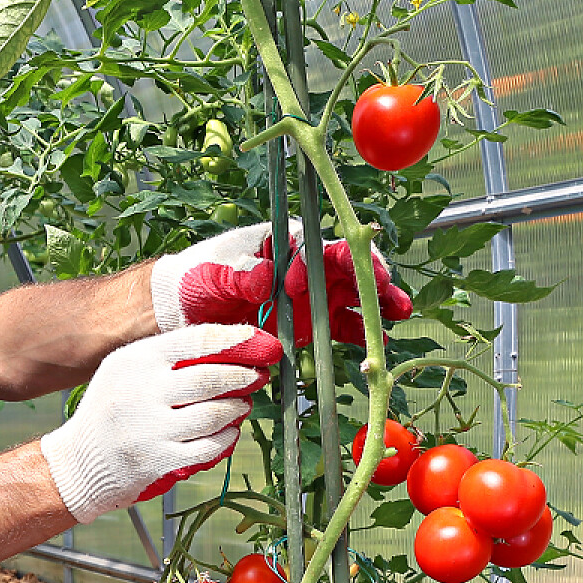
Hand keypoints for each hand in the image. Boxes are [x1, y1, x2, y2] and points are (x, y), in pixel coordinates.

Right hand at [40, 325, 282, 523]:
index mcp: (135, 361)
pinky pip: (207, 447)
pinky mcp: (159, 459)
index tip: (253, 339)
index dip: (232, 338)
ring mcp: (150, 428)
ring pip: (213, 415)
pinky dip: (225, 438)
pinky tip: (228, 431)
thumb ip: (162, 355)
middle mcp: (142, 392)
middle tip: (255, 376)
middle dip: (242, 376)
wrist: (80, 461)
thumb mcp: (122, 369)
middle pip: (209, 378)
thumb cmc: (108, 410)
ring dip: (235, 408)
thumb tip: (220, 345)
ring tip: (240, 405)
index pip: (194, 340)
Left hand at [149, 220, 411, 344]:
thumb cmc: (195, 278)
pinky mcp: (310, 322)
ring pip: (353, 293)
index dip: (320, 258)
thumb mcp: (211, 274)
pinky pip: (342, 325)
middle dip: (369, 274)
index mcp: (282, 242)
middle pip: (346, 265)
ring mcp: (310, 293)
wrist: (182, 310)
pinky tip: (379, 341)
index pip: (313, 245)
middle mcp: (303, 264)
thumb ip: (239, 274)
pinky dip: (361, 332)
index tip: (308, 280)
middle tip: (387, 289)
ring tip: (399, 312)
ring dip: (377, 302)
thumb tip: (265, 275)